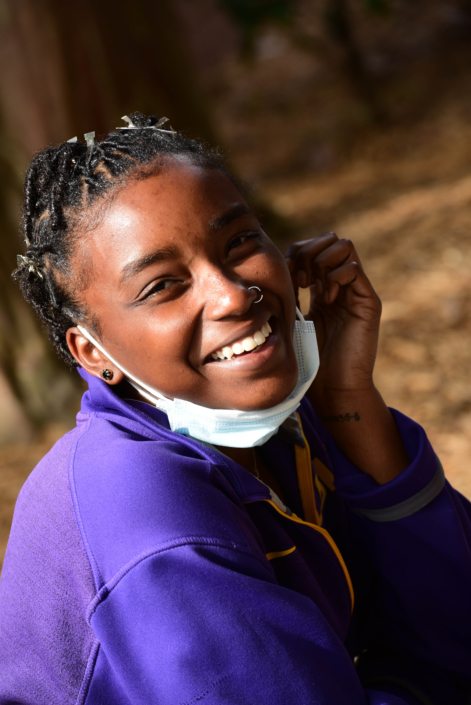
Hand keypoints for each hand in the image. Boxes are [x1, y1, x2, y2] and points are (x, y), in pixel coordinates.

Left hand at [285, 232, 380, 402]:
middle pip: (328, 240)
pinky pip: (353, 267)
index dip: (295, 254)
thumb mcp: (292, 321)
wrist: (333, 389)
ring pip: (343, 246)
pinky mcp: (368, 301)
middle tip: (299, 279)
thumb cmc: (309, 362)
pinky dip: (334, 276)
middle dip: (308, 252)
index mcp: (322, 289)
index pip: (311, 249)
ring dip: (322, 261)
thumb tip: (273, 271)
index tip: (286, 279)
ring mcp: (356, 291)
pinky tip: (325, 298)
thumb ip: (287, 295)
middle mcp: (341, 286)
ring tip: (312, 286)